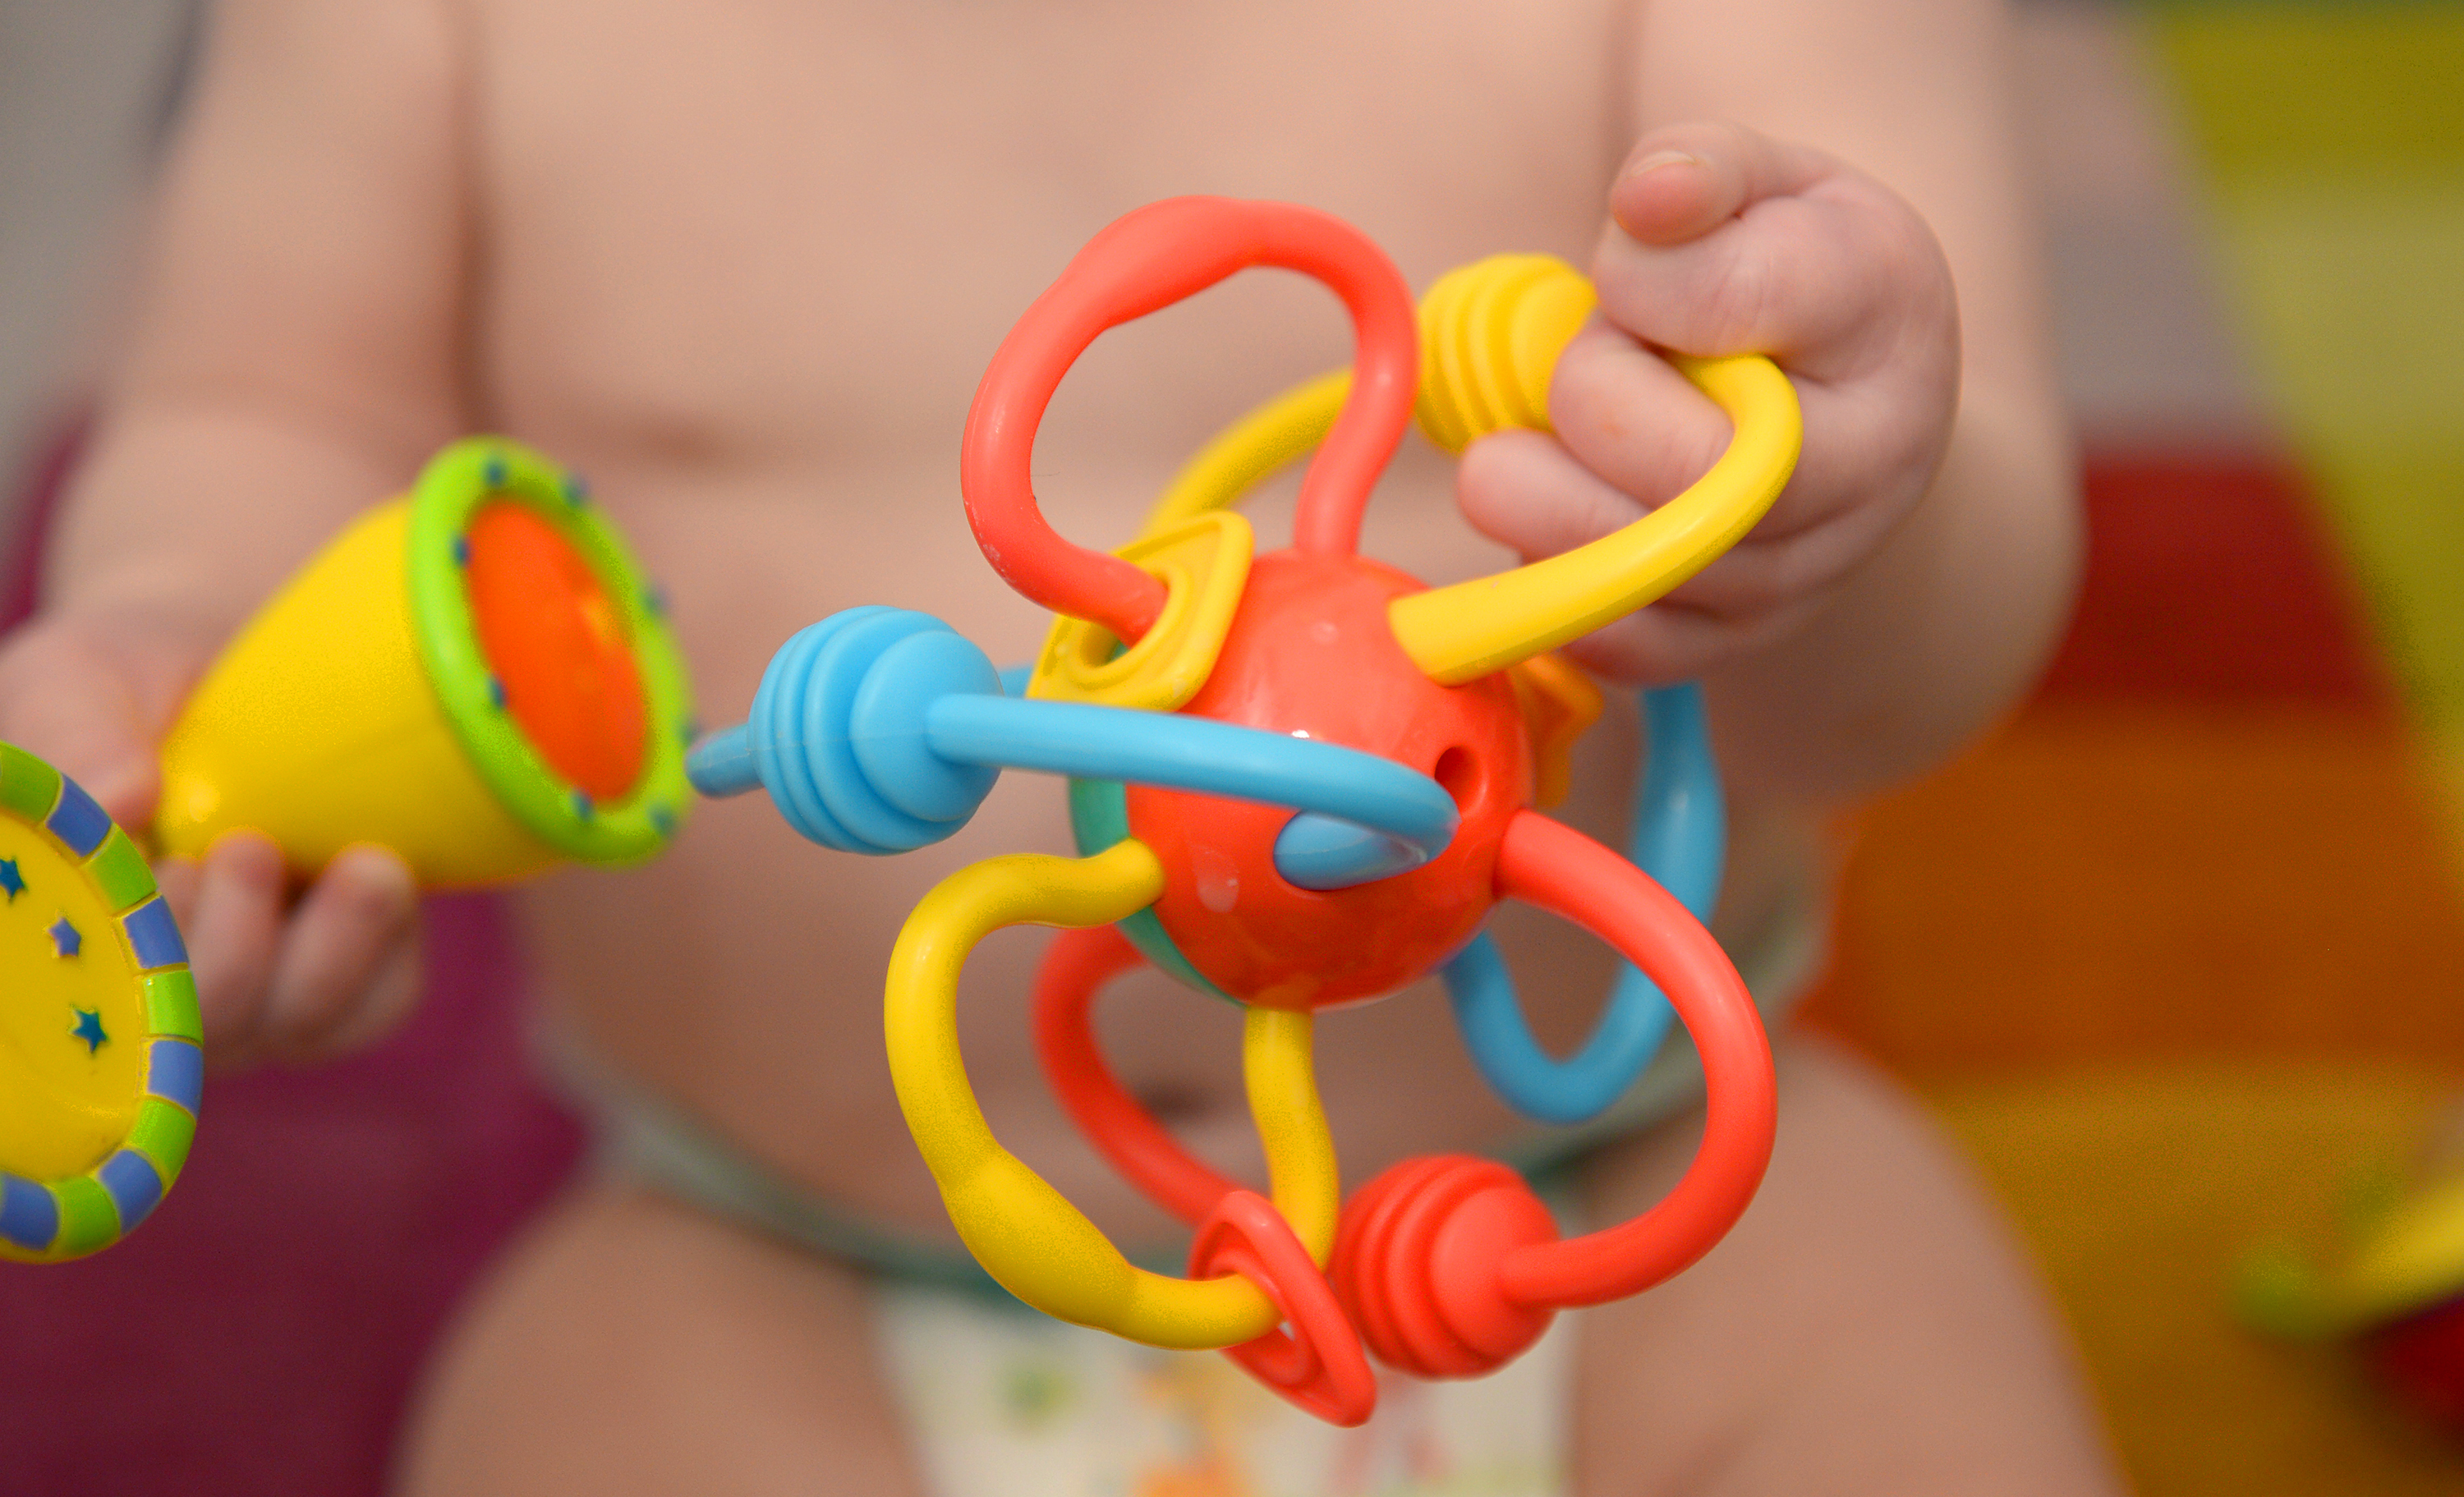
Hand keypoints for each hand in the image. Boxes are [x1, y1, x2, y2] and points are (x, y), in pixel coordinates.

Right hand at [0, 607, 420, 1066]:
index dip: (134, 964)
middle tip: (249, 848)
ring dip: (333, 951)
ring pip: (298, 1024)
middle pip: (203, 1027)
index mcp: (65, 934)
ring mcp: (254, 993)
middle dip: (232, 952)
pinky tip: (381, 869)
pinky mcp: (349, 977)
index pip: (89, 998)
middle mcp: (153, 985)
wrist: (230, 661)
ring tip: (358, 865)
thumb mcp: (74, 686)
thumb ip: (73, 740)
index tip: (167, 875)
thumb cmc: (123, 681)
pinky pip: (378, 1001)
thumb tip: (117, 800)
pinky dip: (389, 945)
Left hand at [1457, 120, 1960, 683]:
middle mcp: (1872, 467)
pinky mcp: (1737, 642)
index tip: (1627, 274)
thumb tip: (1646, 201)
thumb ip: (1701, 169)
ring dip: (1538, 501)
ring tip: (1530, 448)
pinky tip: (1549, 522)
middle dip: (1582, 401)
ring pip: (1638, 571)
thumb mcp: (1762, 182)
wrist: (1840, 396)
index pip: (1731, 299)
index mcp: (1883, 316)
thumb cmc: (1786, 267)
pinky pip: (1620, 645)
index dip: (1636, 282)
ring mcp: (1809, 572)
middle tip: (1573, 367)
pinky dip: (1551, 585)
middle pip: (1684, 467)